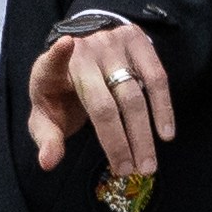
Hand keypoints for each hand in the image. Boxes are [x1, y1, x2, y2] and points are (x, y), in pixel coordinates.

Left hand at [27, 25, 173, 174]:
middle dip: (117, 141)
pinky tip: (165, 133)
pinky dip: (163, 108)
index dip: (57, 55)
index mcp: (50, 71)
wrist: (82, 60)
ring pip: (134, 94)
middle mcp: (82, 52)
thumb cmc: (62, 96)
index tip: (65, 45)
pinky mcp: (134, 40)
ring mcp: (110, 43)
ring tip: (146, 165)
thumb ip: (47, 139)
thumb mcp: (47, 117)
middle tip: (127, 171)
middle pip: (103, 102)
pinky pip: (156, 78)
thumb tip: (47, 163)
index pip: (51, 63)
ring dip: (142, 134)